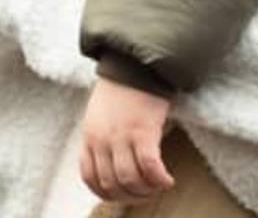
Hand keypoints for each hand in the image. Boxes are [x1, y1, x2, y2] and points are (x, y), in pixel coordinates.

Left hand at [79, 78, 176, 203]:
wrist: (136, 62)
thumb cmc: (122, 86)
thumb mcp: (100, 114)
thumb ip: (103, 137)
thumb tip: (115, 162)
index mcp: (89, 136)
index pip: (90, 178)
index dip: (107, 193)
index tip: (122, 195)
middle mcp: (102, 140)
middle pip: (111, 184)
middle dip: (129, 196)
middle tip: (145, 194)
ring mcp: (122, 137)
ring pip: (129, 179)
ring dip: (145, 190)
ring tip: (157, 187)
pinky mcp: (144, 131)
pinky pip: (150, 167)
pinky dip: (159, 179)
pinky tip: (167, 180)